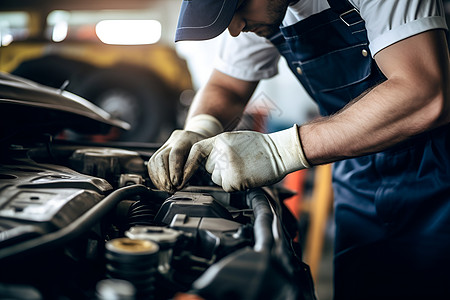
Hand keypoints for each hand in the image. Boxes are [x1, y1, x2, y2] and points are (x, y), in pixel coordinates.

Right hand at [148, 114, 222, 192]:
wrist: (198, 138)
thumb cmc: (204, 148)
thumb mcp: (206, 153)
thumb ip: (196, 165)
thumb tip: (183, 182)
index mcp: (185, 138)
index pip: (176, 153)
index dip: (175, 169)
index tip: (177, 183)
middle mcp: (173, 140)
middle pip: (161, 157)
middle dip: (164, 176)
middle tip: (170, 188)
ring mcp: (164, 146)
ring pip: (154, 161)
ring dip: (159, 178)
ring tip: (166, 189)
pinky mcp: (159, 152)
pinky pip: (152, 165)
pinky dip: (156, 177)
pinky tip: (162, 185)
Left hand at [183, 125, 310, 191]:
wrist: (280, 152)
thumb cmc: (260, 147)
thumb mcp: (234, 139)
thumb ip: (218, 148)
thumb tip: (204, 160)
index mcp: (220, 140)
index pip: (195, 151)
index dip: (188, 163)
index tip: (184, 173)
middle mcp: (221, 153)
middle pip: (208, 168)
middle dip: (218, 169)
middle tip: (237, 164)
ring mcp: (227, 166)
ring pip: (216, 178)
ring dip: (226, 177)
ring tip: (244, 168)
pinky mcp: (234, 180)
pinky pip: (226, 187)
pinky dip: (235, 185)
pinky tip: (247, 176)